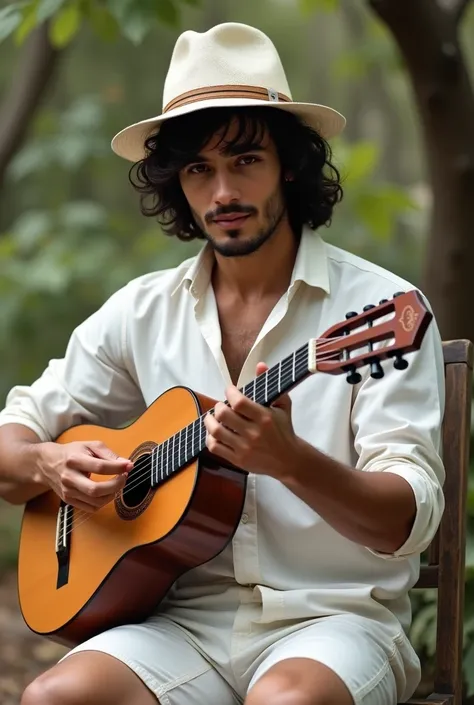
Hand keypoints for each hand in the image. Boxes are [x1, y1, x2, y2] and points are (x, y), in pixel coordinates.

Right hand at [38, 440, 132, 512]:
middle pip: (96, 489)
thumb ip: (107, 453)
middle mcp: (69, 478)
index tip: (129, 466)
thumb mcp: (89, 445)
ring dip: (112, 494)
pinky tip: (107, 492)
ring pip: (95, 502)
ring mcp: (68, 492)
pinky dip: (103, 502)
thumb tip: (125, 464)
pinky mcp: (69, 500)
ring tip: (117, 484)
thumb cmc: (72, 452)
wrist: (47, 463)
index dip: (118, 467)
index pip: (100, 467)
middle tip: (124, 477)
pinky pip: (91, 508)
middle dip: (116, 485)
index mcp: (74, 460)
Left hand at [204, 362, 296, 477]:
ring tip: (212, 417)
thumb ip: (269, 384)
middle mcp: (254, 433)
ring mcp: (245, 448)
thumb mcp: (282, 405)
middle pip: (223, 415)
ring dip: (209, 421)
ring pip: (216, 431)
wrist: (288, 460)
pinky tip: (213, 433)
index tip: (230, 390)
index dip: (229, 392)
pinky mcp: (238, 460)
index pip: (239, 402)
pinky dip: (209, 438)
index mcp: (265, 418)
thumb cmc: (284, 429)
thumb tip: (260, 365)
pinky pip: (215, 447)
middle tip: (221, 406)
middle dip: (218, 407)